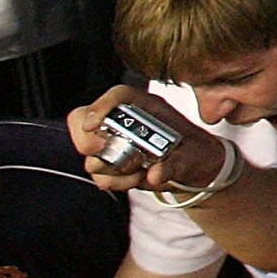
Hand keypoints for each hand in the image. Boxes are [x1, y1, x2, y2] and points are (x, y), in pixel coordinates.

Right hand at [67, 83, 228, 195]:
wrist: (194, 168)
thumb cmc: (193, 151)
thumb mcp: (192, 154)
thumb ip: (174, 164)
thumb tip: (155, 174)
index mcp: (145, 106)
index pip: (116, 96)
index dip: (100, 107)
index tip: (92, 125)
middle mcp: (124, 120)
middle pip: (83, 120)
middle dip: (93, 142)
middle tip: (118, 155)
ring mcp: (113, 141)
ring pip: (88, 152)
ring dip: (112, 168)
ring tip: (140, 170)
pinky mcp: (110, 163)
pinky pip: (99, 175)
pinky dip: (116, 181)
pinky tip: (137, 178)